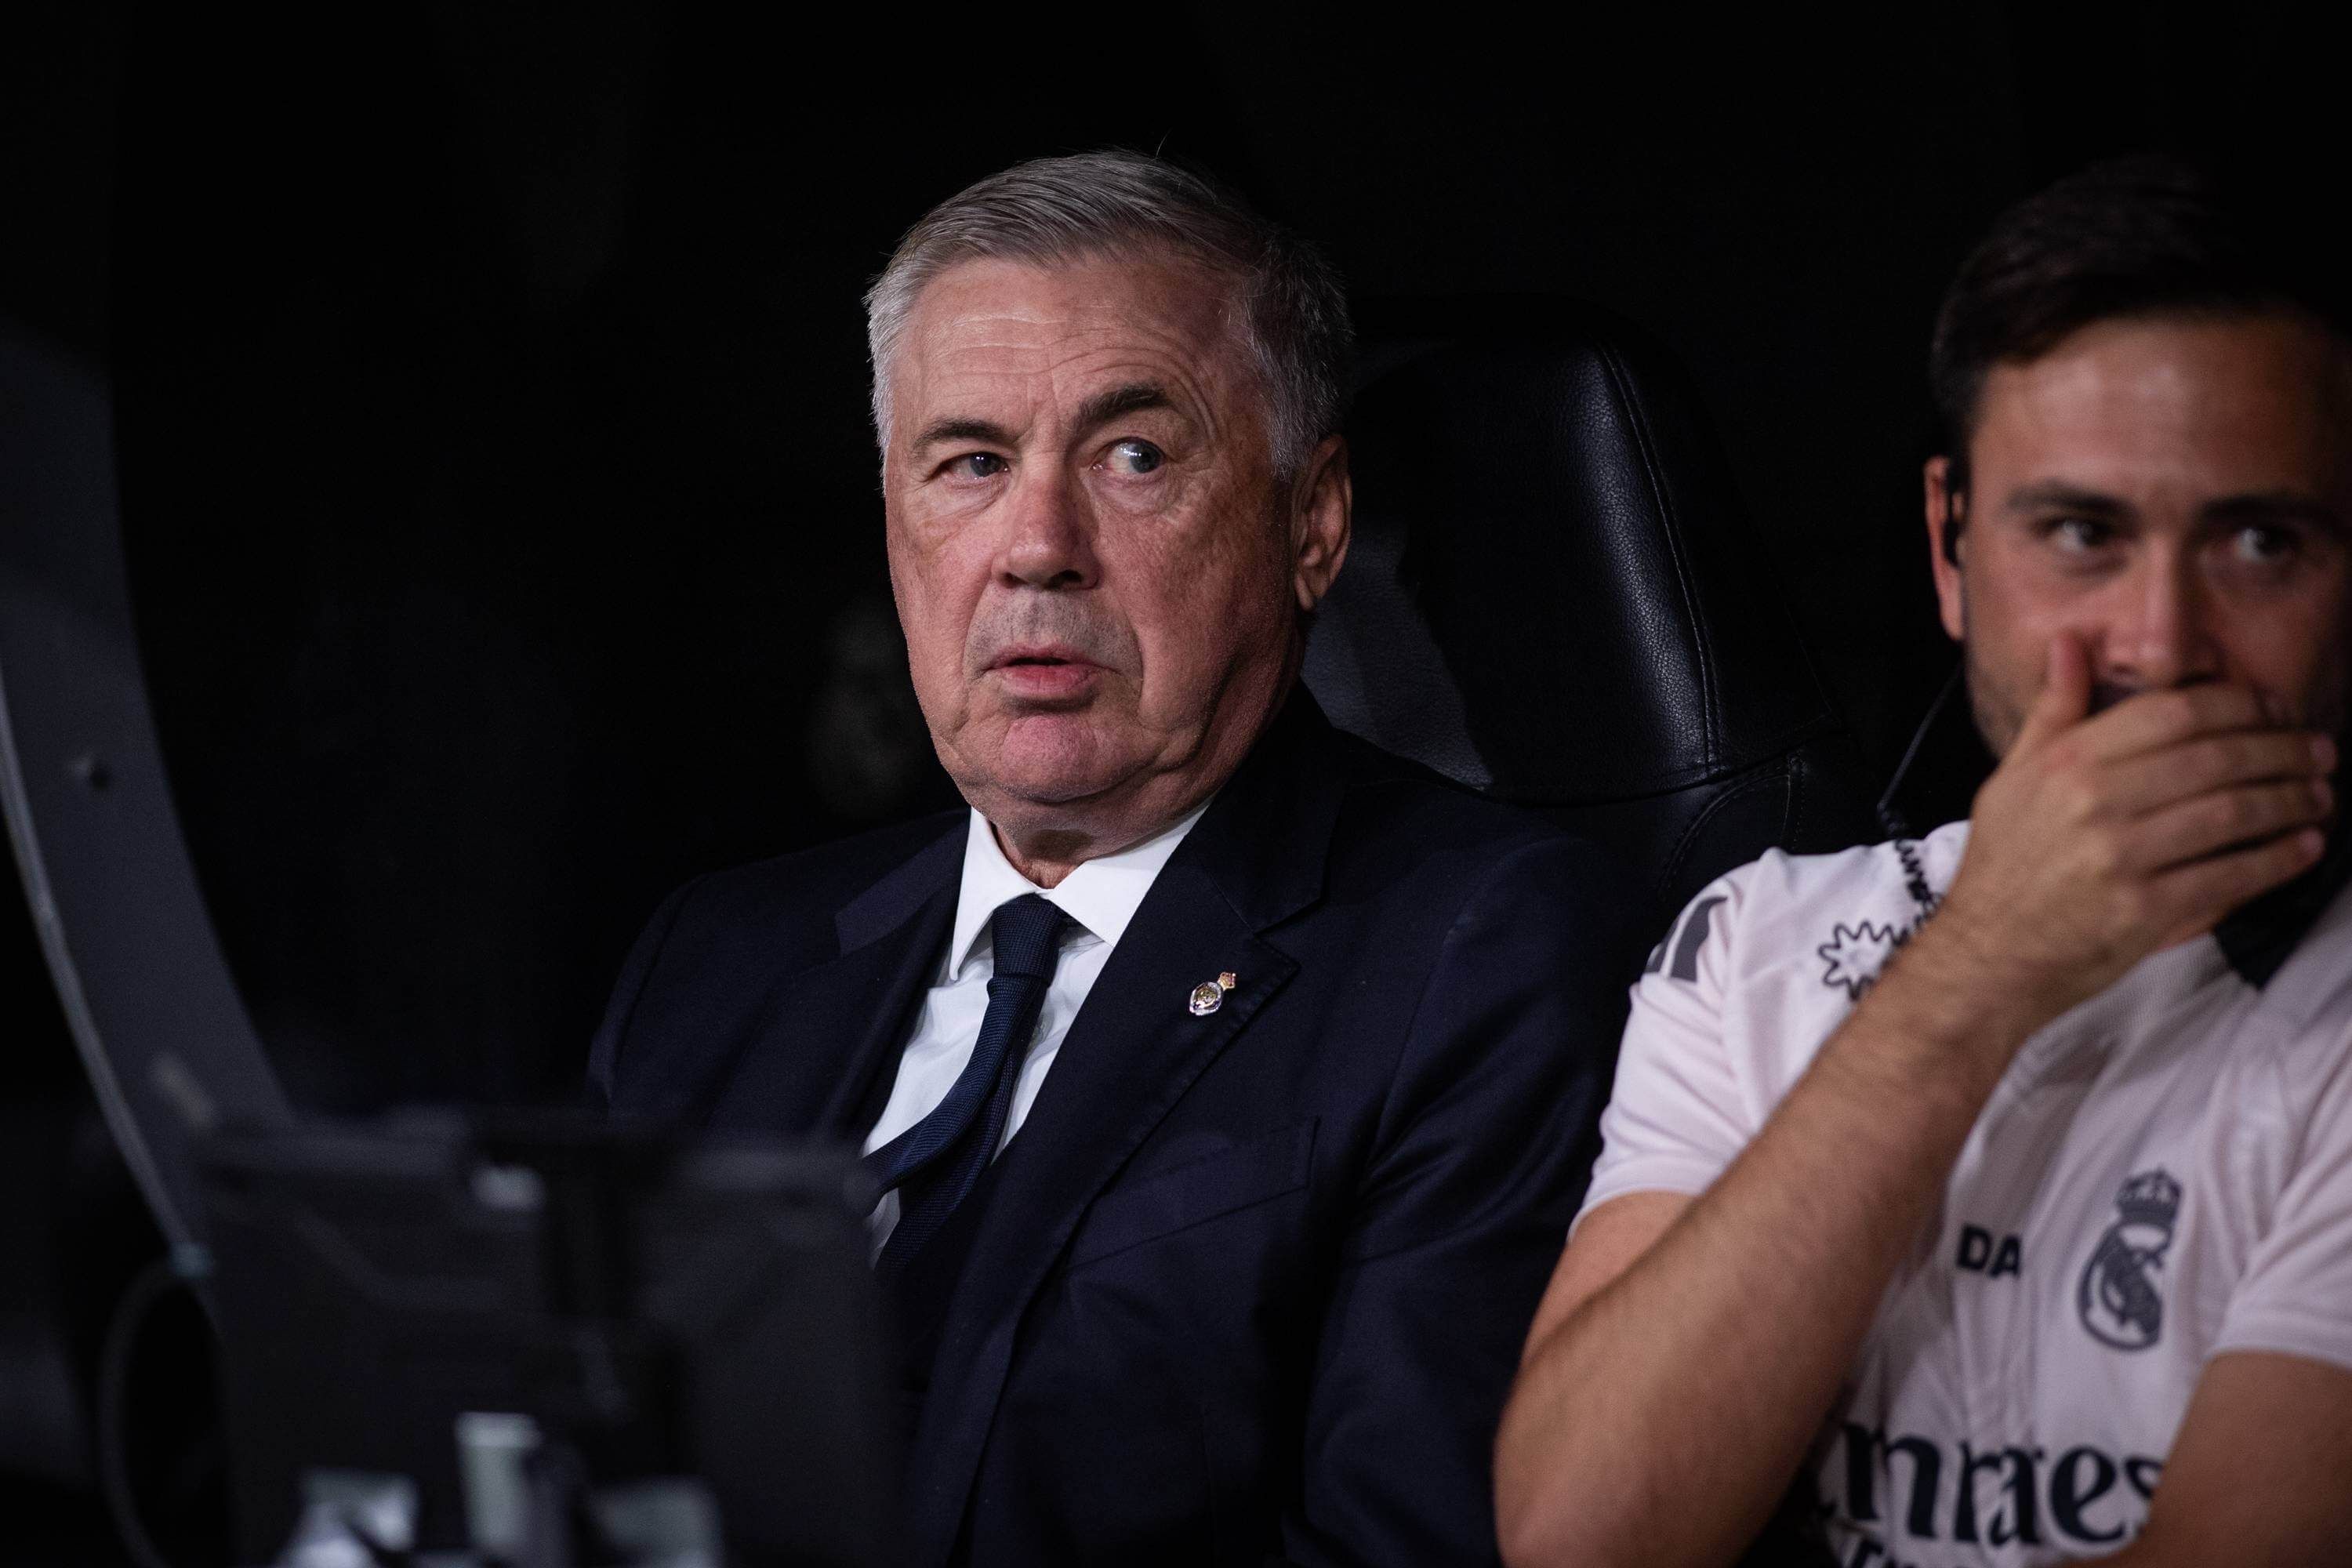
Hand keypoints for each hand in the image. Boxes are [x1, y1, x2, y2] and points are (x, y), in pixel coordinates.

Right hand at [1931, 634, 2333, 1033]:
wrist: (1988, 953)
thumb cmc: (2005, 863)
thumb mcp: (2012, 776)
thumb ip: (2052, 710)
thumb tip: (2070, 642)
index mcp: (2068, 761)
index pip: (2176, 712)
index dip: (2240, 704)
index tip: (2275, 708)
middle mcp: (2096, 802)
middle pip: (2216, 758)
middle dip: (2282, 750)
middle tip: (2318, 751)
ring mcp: (2122, 858)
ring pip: (2232, 814)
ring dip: (2290, 801)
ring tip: (2320, 795)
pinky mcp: (2145, 911)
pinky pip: (2229, 875)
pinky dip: (2277, 859)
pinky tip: (2303, 846)